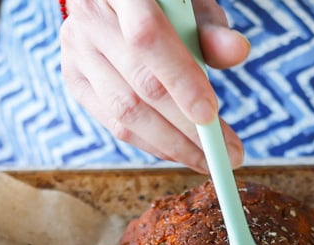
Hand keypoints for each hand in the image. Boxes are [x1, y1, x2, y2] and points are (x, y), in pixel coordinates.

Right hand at [60, 0, 250, 171]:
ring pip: (125, 112)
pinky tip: (178, 151)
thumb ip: (210, 29)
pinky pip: (114, 123)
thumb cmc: (163, 3)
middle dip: (186, 127)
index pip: (148, 37)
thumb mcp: (189, 5)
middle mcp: (89, 19)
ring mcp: (76, 52)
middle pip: (139, 84)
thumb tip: (238, 52)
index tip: (211, 116)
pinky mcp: (74, 79)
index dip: (181, 80)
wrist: (116, 1)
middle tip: (225, 153)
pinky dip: (150, 143)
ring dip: (170, 144)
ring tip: (206, 160)